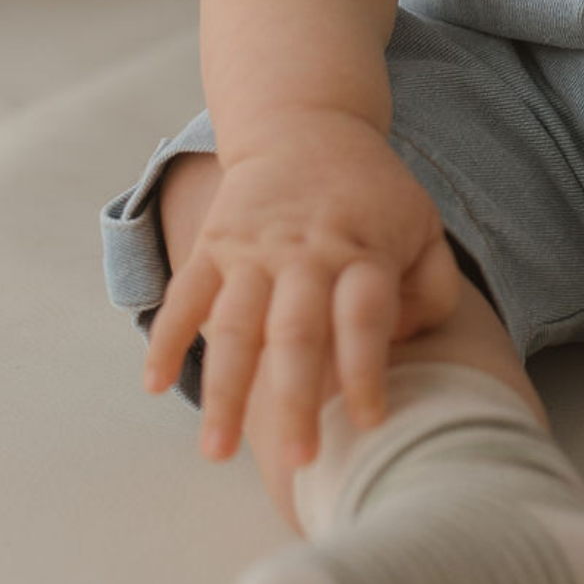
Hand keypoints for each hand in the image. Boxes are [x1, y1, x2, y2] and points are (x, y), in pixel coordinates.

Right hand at [142, 112, 461, 467]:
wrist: (306, 124)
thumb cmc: (373, 193)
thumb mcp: (422, 226)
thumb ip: (431, 289)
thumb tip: (404, 347)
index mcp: (362, 252)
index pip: (364, 315)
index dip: (367, 368)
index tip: (371, 423)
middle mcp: (307, 253)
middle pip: (297, 330)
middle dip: (294, 398)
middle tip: (297, 459)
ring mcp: (255, 250)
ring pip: (235, 324)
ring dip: (223, 389)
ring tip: (216, 451)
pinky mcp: (215, 243)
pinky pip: (186, 293)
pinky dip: (167, 335)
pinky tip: (151, 385)